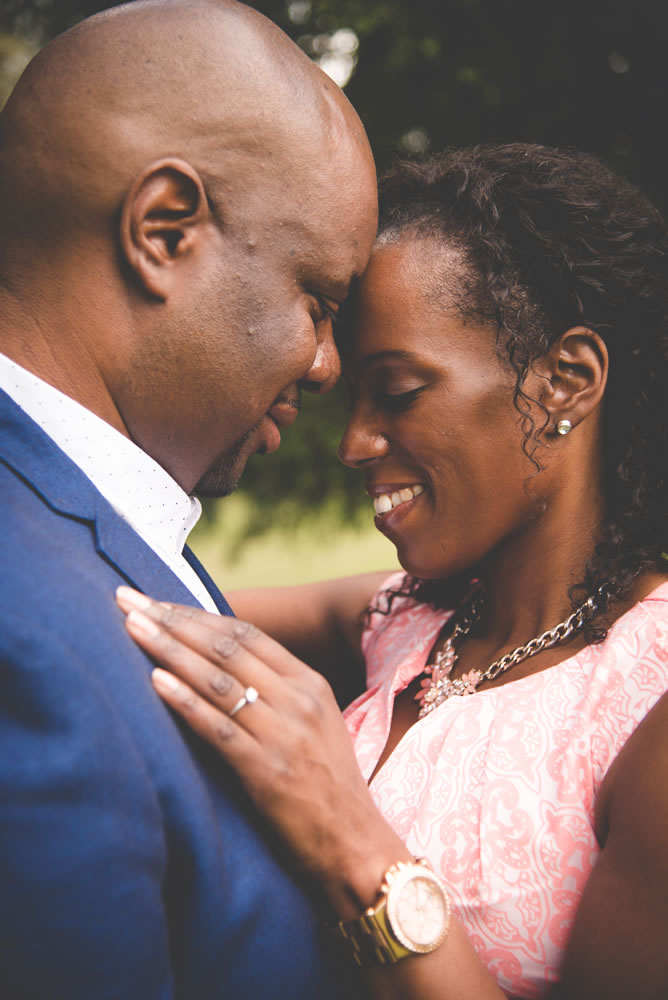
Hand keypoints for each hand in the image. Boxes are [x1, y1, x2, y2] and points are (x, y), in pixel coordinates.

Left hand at [115, 587, 409, 915]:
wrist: (356, 844)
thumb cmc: (327, 787)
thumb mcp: (313, 725)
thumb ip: (276, 693)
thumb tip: (220, 666)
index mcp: (310, 683)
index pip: (246, 634)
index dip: (196, 614)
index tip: (156, 600)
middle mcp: (298, 700)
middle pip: (226, 647)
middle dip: (172, 619)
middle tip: (128, 598)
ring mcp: (284, 734)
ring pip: (217, 680)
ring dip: (169, 649)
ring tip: (132, 627)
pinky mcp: (268, 771)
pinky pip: (219, 728)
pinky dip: (185, 702)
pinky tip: (155, 681)